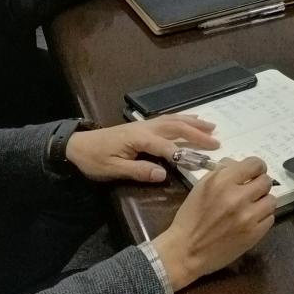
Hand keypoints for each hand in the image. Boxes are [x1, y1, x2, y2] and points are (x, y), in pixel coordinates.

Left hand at [65, 115, 218, 183]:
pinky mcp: (142, 126)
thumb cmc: (94, 160)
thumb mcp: (113, 170)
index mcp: (139, 139)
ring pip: (174, 120)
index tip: (202, 161)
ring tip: (211, 127)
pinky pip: (168, 119)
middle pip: (176, 128)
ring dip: (193, 124)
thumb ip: (138, 171)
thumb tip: (162, 174)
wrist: (77, 146)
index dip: (184, 154)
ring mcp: (145, 125)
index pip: (167, 146)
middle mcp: (145, 128)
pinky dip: (182, 118)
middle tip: (216, 142)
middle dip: (197, 135)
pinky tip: (191, 119)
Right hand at [153, 156, 275, 290]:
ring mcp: (248, 217)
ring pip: (271, 200)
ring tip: (251, 207)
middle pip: (266, 181)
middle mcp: (238, 197)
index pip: (256, 164)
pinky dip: (262, 218)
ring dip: (262, 202)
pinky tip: (250, 220)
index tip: (252, 174)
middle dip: (259, 184)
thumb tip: (239, 165)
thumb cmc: (191, 217)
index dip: (256, 167)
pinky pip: (270, 218)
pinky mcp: (254, 234)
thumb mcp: (202, 186)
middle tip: (251, 191)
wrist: (186, 250)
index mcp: (222, 182)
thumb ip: (222, 171)